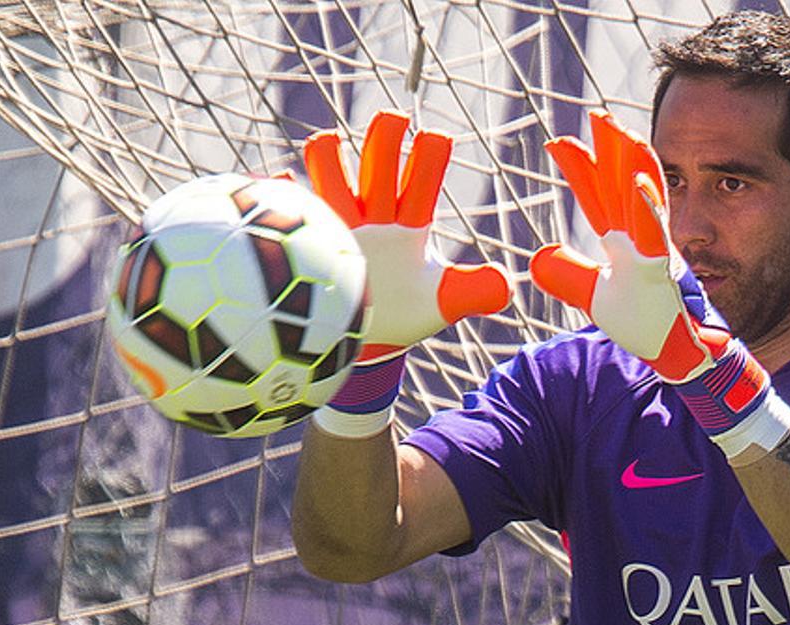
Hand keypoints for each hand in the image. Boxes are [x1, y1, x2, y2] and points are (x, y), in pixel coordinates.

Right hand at [304, 109, 511, 363]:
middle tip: (395, 118)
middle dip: (386, 136)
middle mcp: (375, 214)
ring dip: (327, 153)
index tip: (436, 141)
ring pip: (329, 172)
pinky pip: (290, 207)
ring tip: (328, 142)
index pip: (423, 180)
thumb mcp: (440, 303)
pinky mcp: (307, 238)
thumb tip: (507, 285)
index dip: (429, 156)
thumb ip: (473, 291)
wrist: (361, 340)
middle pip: (379, 161)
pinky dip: (283, 191)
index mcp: (410, 223)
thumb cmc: (403, 313)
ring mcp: (339, 224)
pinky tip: (283, 181)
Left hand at [531, 111, 782, 452]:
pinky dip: (647, 208)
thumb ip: (570, 275)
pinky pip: (656, 235)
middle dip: (612, 149)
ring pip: (645, 198)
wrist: (683, 357)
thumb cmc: (648, 326)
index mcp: (625, 241)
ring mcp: (656, 252)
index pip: (598, 196)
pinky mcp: (665, 272)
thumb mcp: (597, 298)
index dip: (580, 169)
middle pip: (623, 185)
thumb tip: (538, 258)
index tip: (556, 143)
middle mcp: (642, 239)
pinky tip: (637, 184)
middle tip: (596, 115)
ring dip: (634, 164)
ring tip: (620, 132)